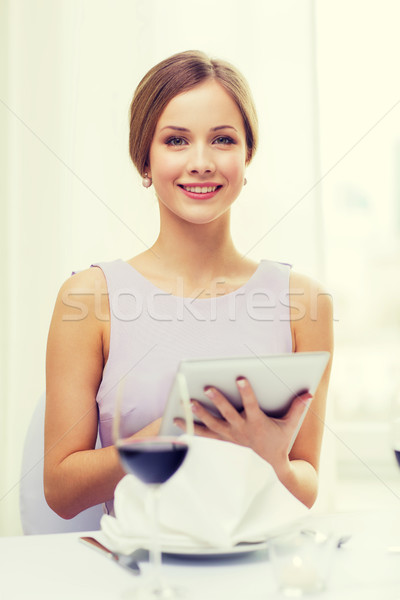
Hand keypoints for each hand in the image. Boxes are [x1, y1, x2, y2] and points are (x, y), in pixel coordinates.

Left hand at [174, 378, 311, 473]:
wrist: (270, 464)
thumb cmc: (280, 441)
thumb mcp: (290, 425)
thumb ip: (298, 408)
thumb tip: (308, 392)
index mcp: (257, 423)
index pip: (251, 404)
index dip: (246, 391)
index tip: (239, 377)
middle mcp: (241, 430)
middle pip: (227, 414)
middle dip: (217, 400)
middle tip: (207, 386)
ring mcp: (229, 437)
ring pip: (212, 424)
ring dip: (199, 414)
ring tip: (187, 403)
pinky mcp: (222, 441)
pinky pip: (203, 435)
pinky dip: (190, 429)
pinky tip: (175, 422)